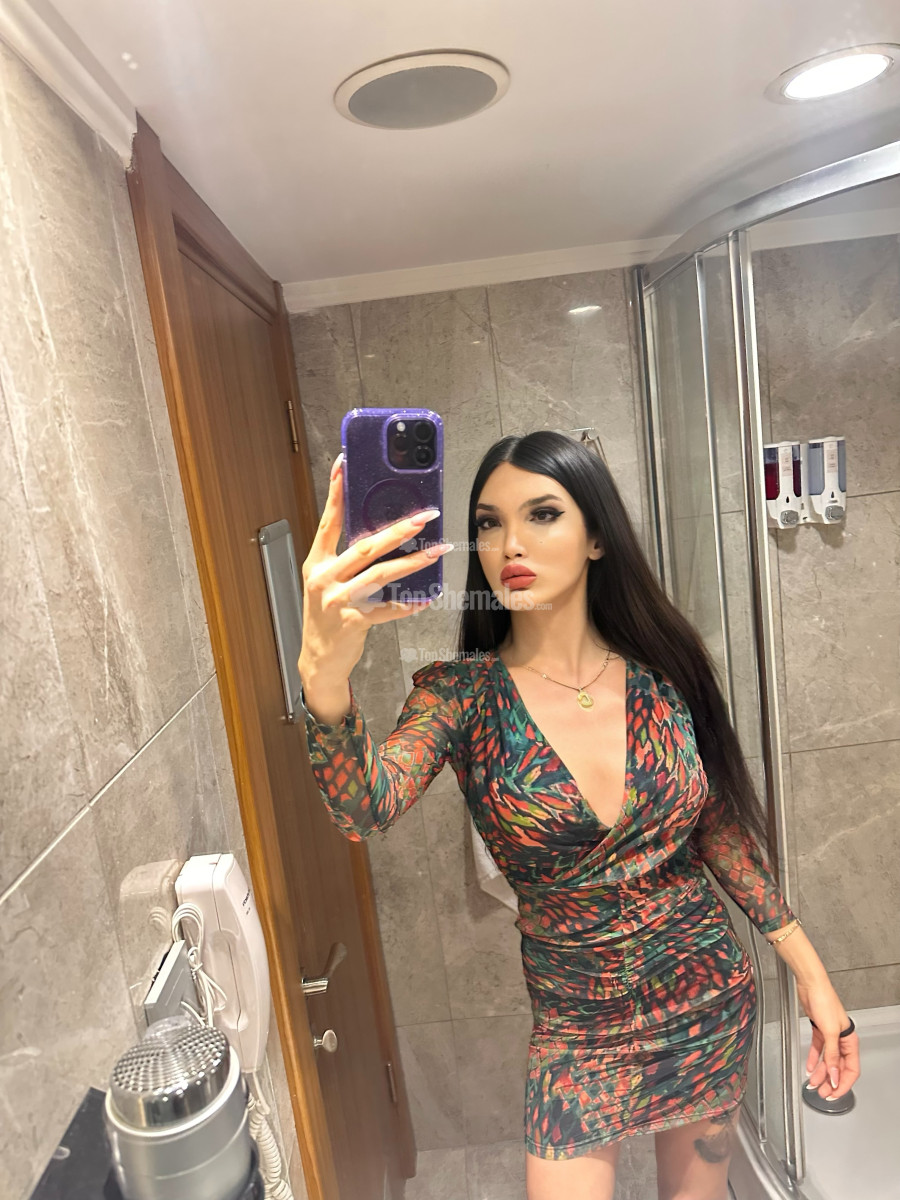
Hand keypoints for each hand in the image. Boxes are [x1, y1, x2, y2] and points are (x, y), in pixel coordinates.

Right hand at [299, 452, 450, 680]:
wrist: (318, 660)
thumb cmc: (327, 616)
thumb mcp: (327, 582)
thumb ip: (345, 560)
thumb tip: (381, 534)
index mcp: (316, 562)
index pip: (328, 521)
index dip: (335, 492)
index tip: (344, 464)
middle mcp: (324, 578)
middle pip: (365, 547)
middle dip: (398, 529)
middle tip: (426, 516)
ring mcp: (337, 601)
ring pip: (381, 575)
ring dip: (413, 562)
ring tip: (438, 551)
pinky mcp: (353, 623)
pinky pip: (388, 609)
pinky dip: (409, 604)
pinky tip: (427, 598)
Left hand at [796, 979, 859, 1100]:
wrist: (811, 985)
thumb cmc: (825, 1001)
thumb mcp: (830, 1032)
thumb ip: (833, 1056)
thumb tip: (836, 1076)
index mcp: (850, 1041)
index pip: (851, 1070)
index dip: (843, 1084)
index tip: (834, 1094)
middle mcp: (842, 1040)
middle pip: (839, 1067)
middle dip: (830, 1081)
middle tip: (822, 1092)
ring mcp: (830, 1036)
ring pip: (828, 1060)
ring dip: (821, 1073)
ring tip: (813, 1083)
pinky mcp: (819, 1031)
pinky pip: (818, 1050)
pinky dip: (814, 1060)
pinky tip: (809, 1068)